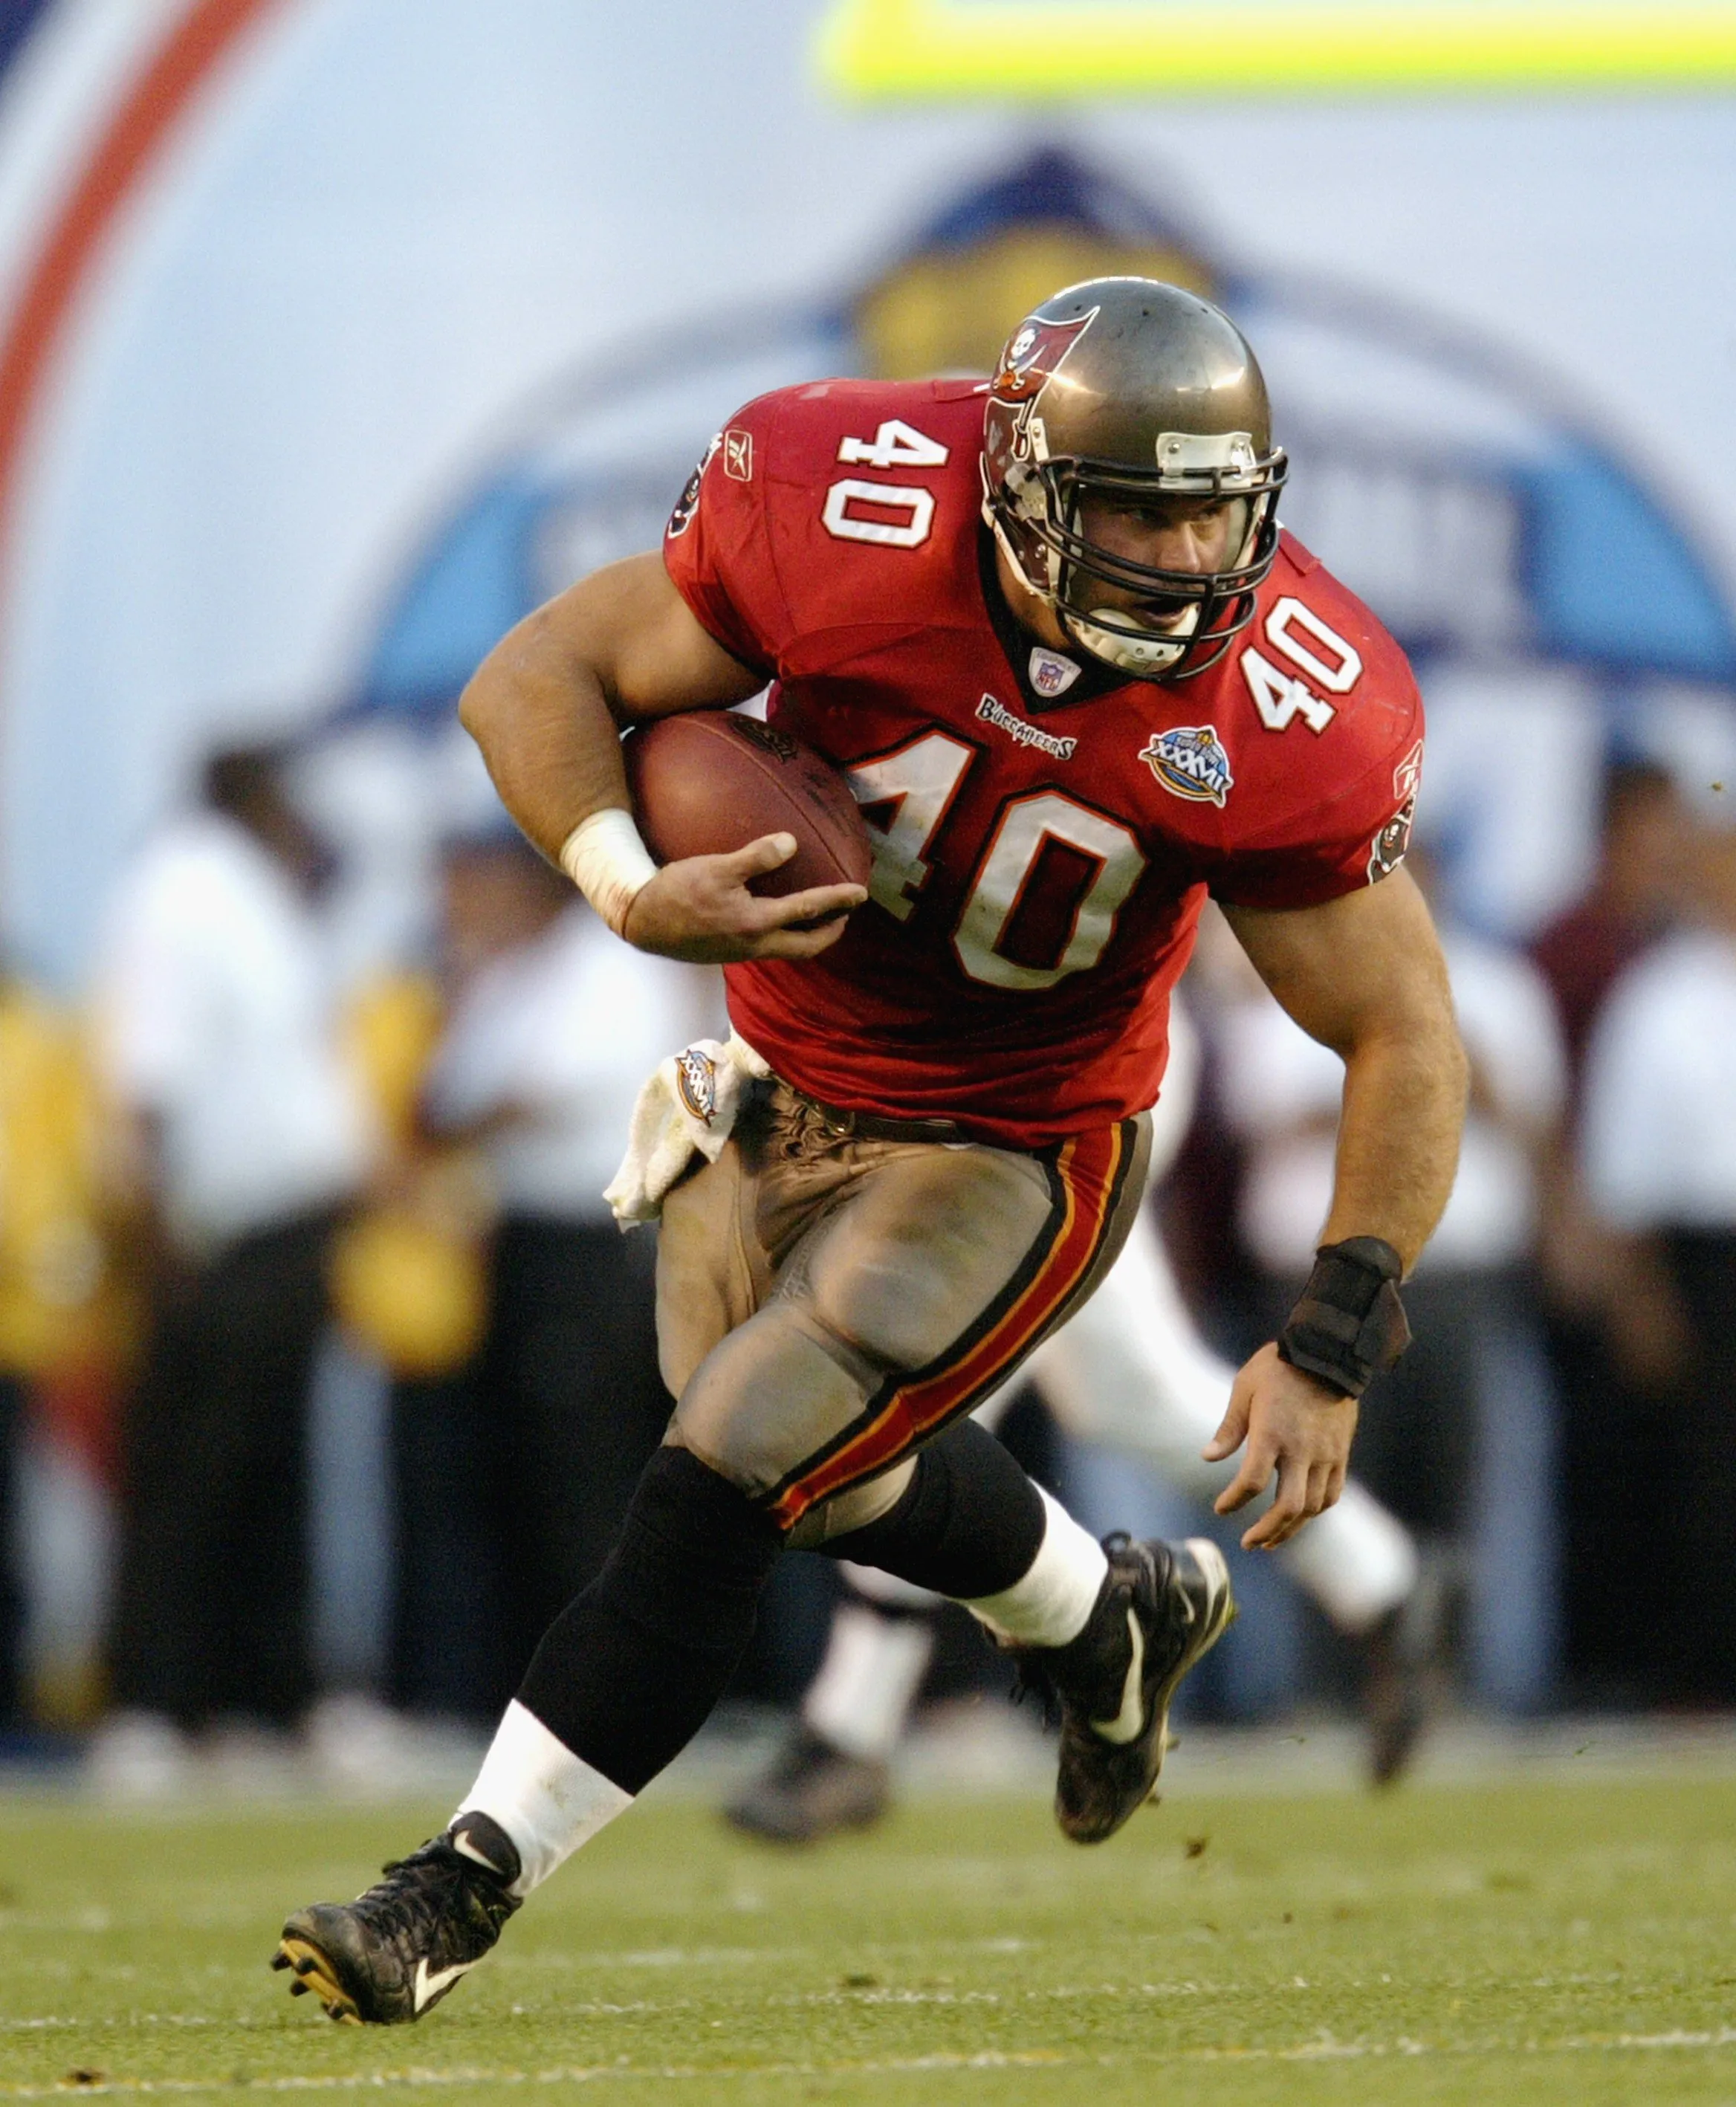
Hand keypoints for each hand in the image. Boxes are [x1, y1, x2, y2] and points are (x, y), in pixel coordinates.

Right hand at [622, 832, 867, 963]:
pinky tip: (777, 916)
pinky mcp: (728, 951)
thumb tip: (791, 843)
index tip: (861, 892)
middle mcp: (755, 945)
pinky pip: (769, 946)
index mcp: (757, 923)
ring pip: (788, 950)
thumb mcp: (717, 867)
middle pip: (807, 947)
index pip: (809, 911)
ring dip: (809, 936)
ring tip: (819, 917)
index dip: (838, 900)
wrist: (640, 921)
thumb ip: (756, 857)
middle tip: (845, 913)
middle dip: (831, 931)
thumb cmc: (676, 892)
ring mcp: (741, 952)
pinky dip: (785, 934)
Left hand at [1203, 1342, 1358, 1548]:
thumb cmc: (1278, 1367)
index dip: (1233, 1500)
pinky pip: (1331, 1493)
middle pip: (1288, 1506)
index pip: (1251, 1482)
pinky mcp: (1340, 1453)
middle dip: (1266, 1531)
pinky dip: (1316, 1510)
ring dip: (1290, 1528)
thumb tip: (1208, 1458)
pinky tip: (1301, 1516)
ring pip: (1311, 1506)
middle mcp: (1301, 1450)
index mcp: (1272, 1433)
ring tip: (1271, 1540)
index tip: (1221, 1508)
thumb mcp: (1244, 1388)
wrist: (1328, 1352)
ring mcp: (1325, 1454)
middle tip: (1249, 1543)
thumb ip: (1229, 1428)